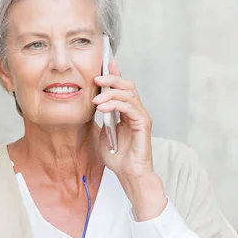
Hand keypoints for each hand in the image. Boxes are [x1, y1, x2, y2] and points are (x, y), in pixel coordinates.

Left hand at [93, 60, 166, 219]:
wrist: (128, 174)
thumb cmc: (117, 156)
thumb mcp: (103, 132)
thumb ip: (102, 117)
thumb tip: (93, 103)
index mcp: (127, 111)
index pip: (122, 87)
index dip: (115, 74)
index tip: (106, 62)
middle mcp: (136, 111)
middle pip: (127, 86)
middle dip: (112, 79)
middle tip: (96, 79)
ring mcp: (141, 116)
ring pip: (129, 94)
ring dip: (111, 93)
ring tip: (96, 99)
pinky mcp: (143, 124)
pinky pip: (130, 108)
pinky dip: (115, 104)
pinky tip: (103, 108)